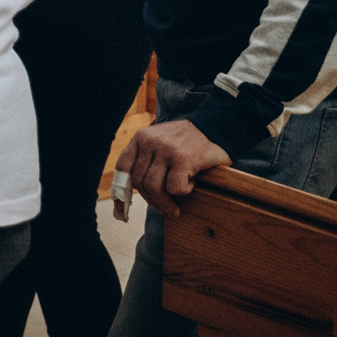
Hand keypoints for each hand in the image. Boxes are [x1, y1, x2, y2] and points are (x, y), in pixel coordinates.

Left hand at [114, 118, 231, 217]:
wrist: (216, 127)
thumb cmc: (187, 142)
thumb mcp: (160, 143)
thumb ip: (146, 160)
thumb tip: (128, 195)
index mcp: (141, 137)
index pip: (123, 167)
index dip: (121, 190)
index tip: (121, 208)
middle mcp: (150, 141)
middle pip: (139, 182)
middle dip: (152, 200)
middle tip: (166, 209)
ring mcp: (166, 149)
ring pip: (155, 188)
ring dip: (166, 202)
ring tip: (177, 205)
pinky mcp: (183, 159)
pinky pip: (175, 188)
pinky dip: (183, 192)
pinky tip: (192, 182)